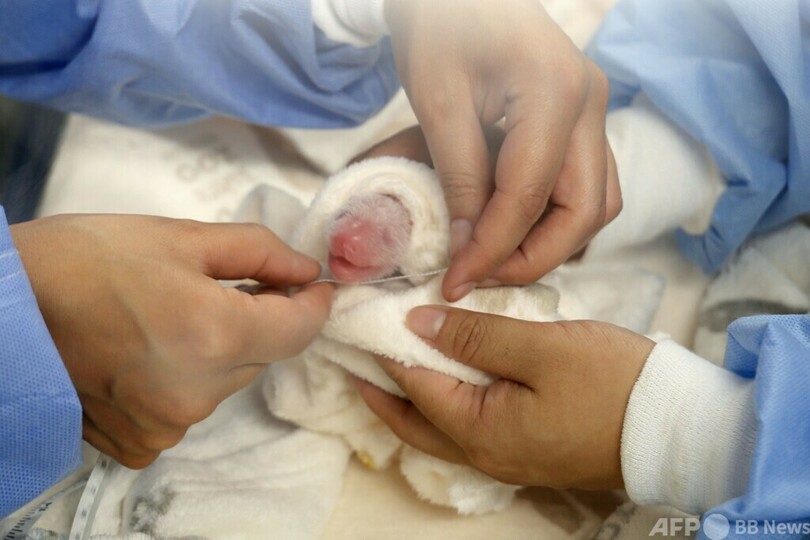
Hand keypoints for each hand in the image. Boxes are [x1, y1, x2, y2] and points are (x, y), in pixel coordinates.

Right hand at [11, 214, 332, 468]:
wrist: (3, 312)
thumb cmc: (85, 260)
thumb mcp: (179, 236)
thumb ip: (257, 253)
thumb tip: (306, 272)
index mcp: (213, 334)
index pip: (299, 330)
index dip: (314, 305)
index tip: (312, 286)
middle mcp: (198, 393)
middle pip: (262, 356)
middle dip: (256, 321)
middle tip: (221, 288)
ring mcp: (168, 426)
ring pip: (227, 383)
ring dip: (219, 352)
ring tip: (169, 317)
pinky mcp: (141, 444)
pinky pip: (189, 410)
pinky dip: (184, 382)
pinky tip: (148, 353)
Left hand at [353, 306, 653, 488]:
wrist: (675, 427)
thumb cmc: (610, 383)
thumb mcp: (541, 349)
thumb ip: (475, 337)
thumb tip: (417, 323)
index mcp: (480, 430)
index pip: (414, 386)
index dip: (384, 351)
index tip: (360, 321)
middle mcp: (485, 453)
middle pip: (414, 422)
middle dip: (381, 390)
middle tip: (354, 357)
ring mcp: (507, 456)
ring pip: (440, 427)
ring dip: (412, 397)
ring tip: (393, 363)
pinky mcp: (527, 448)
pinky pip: (468, 427)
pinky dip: (446, 402)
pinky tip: (449, 377)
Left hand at [385, 0, 619, 299]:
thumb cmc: (440, 23)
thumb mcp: (438, 100)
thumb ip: (459, 178)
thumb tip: (468, 248)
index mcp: (557, 92)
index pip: (531, 197)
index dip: (492, 249)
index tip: (457, 282)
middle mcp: (591, 103)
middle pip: (585, 210)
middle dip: (534, 257)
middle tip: (481, 278)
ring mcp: (592, 110)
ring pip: (596, 202)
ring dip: (551, 242)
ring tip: (495, 258)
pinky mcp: (581, 118)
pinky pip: (586, 183)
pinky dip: (556, 217)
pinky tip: (514, 228)